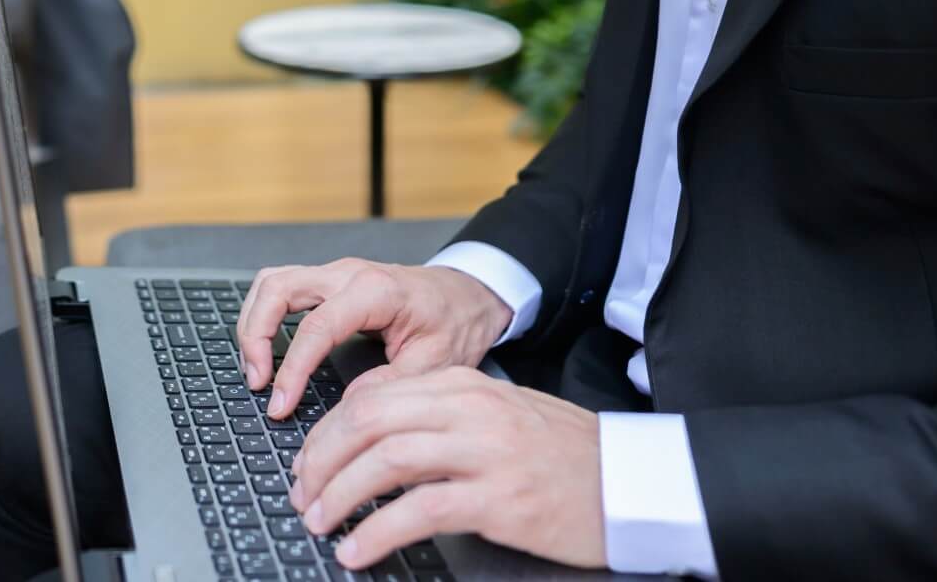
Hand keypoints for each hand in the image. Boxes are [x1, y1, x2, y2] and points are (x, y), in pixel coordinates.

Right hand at [236, 259, 513, 418]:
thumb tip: (346, 411)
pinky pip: (282, 288)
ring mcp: (335, 273)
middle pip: (277, 287)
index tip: (280, 404)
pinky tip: (269, 350)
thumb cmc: (457, 323)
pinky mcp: (330, 282)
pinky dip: (265, 316)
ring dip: (254, 323)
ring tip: (257, 370)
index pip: (316, 326)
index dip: (292, 369)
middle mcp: (347, 273)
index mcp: (375, 291)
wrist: (470, 294)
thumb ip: (391, 385)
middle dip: (256, 335)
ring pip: (272, 282)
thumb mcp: (437, 362)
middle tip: (258, 382)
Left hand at [286, 365, 606, 570]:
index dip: (329, 432)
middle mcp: (470, 411)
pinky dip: (377, 531)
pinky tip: (357, 549)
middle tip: (302, 492)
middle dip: (322, 459)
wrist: (634, 482)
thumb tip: (374, 441)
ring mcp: (485, 453)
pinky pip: (419, 510)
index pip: (373, 397)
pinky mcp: (499, 499)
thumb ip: (441, 418)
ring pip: (386, 461)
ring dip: (340, 494)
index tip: (309, 462)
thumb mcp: (499, 416)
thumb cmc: (567, 456)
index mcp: (464, 387)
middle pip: (368, 421)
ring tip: (319, 521)